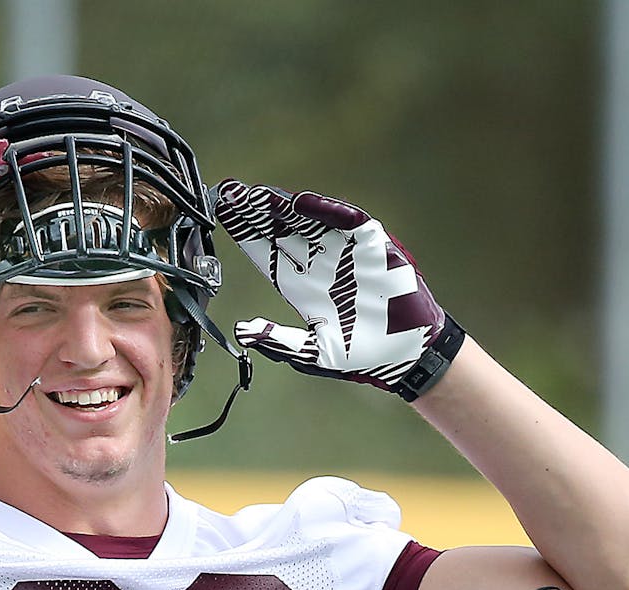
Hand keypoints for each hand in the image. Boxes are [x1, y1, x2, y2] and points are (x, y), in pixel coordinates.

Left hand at [213, 179, 460, 400]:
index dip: (245, 233)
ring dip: (283, 206)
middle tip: (229, 193)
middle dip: (256, 212)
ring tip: (256, 194)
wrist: (407, 356)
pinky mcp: (373, 248)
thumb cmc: (363, 354)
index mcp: (302, 286)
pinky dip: (328, 211)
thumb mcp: (313, 353)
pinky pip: (349, 222)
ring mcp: (345, 253)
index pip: (267, 252)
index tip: (221, 215)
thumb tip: (243, 332)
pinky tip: (303, 203)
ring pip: (309, 220)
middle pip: (282, 230)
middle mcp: (320, 264)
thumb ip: (279, 342)